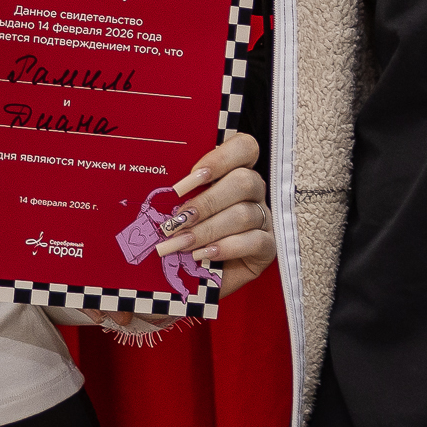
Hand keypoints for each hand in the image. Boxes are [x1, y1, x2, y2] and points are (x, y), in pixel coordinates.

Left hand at [154, 131, 273, 296]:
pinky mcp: (267, 247)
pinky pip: (255, 241)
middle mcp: (253, 192)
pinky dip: (226, 247)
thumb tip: (158, 186)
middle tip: (177, 220)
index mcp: (234, 172)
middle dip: (206, 202)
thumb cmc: (185, 237)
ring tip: (181, 243)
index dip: (220, 158)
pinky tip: (203, 254)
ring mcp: (263, 218)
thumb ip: (180, 196)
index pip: (244, 148)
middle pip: (244, 181)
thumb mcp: (179, 211)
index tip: (189, 178)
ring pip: (245, 214)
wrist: (194, 278)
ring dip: (207, 229)